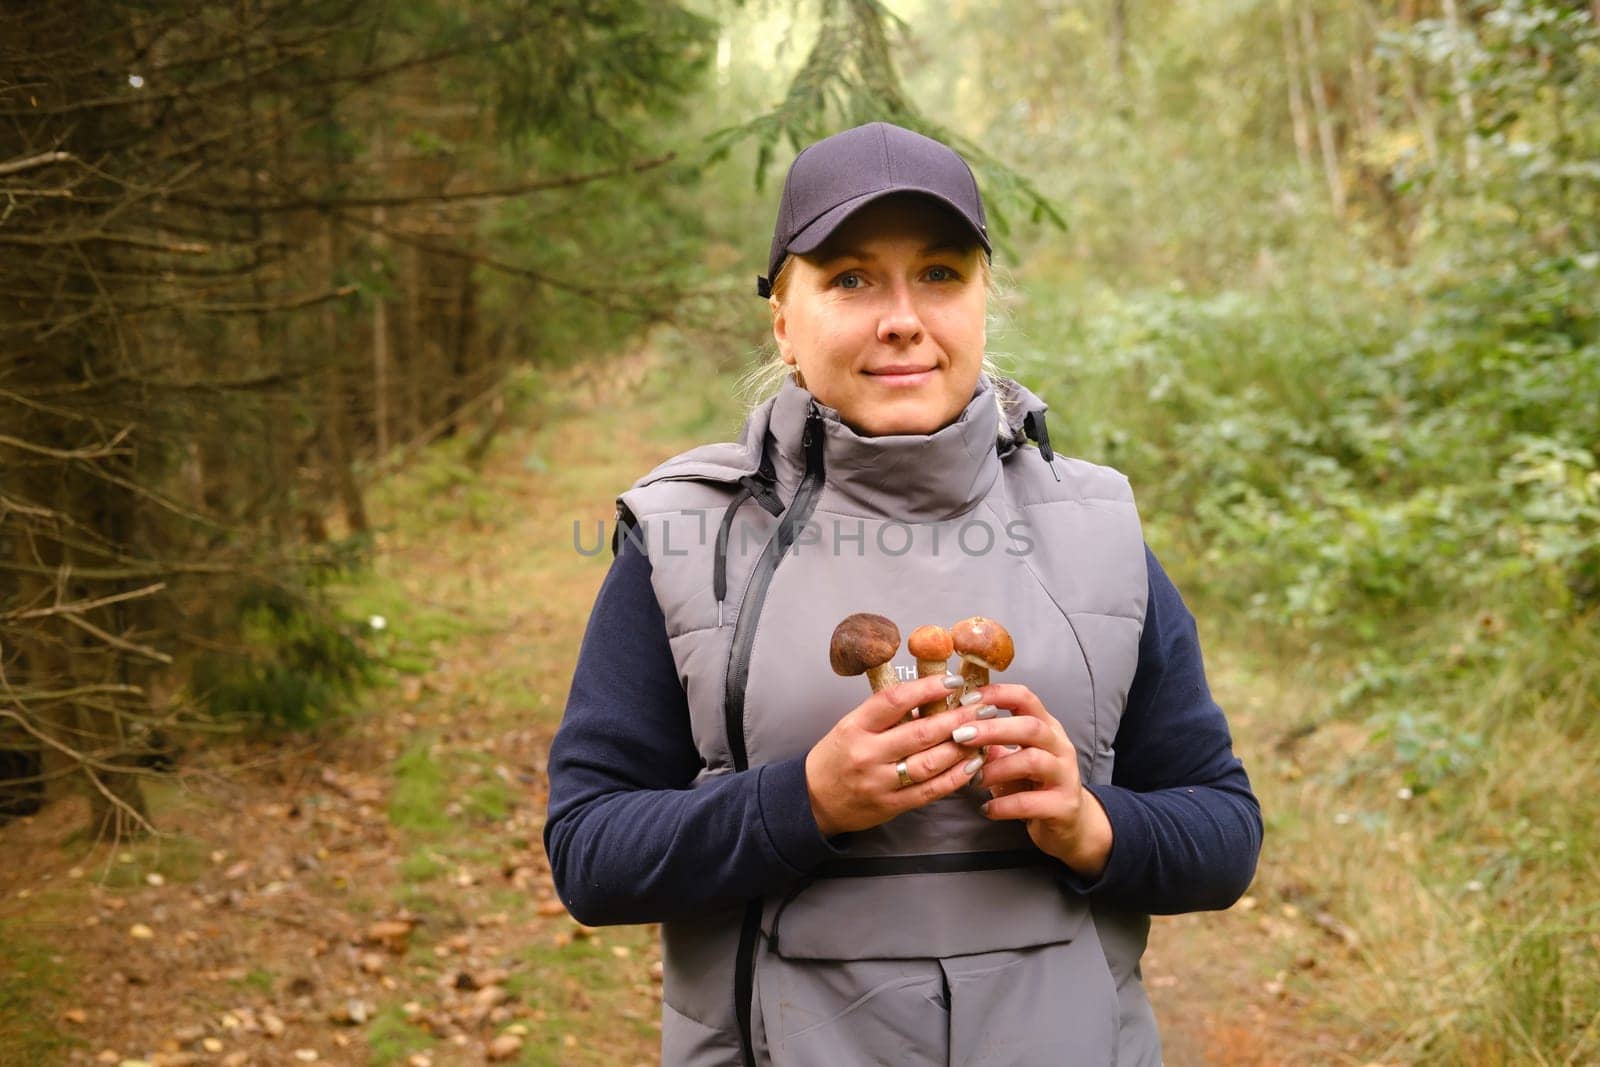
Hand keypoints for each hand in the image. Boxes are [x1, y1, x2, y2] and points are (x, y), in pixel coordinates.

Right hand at [805, 673, 987, 836]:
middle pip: (920, 732)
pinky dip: (955, 778)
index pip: (895, 700)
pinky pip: (930, 791)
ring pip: (930, 763)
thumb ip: (886, 715)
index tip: (953, 682)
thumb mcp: (852, 726)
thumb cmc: (836, 757)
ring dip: (961, 746)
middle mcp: (867, 753)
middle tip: (980, 705)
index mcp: (855, 726)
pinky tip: (972, 765)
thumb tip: (931, 697)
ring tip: (982, 732)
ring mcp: (879, 782)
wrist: (813, 800)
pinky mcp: (891, 805)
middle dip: (957, 717)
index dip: (927, 688)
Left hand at [949, 683, 1113, 877]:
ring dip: (997, 768)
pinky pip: (1030, 803)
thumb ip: (992, 743)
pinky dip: (1003, 805)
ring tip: (974, 779)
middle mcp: (1060, 746)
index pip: (1025, 697)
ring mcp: (1065, 776)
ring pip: (1033, 761)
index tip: (966, 700)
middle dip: (993, 729)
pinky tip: (986, 809)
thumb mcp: (1013, 758)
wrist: (1069, 824)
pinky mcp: (1063, 806)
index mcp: (1046, 727)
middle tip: (960, 736)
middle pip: (1030, 727)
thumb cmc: (1033, 785)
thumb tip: (955, 726)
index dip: (996, 694)